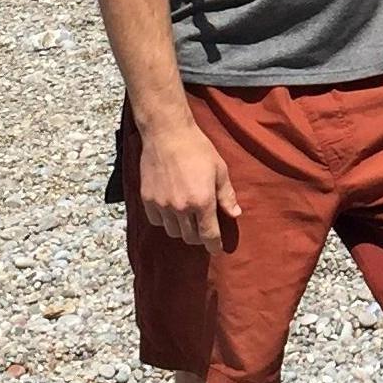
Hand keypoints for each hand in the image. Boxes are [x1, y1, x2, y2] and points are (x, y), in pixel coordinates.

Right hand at [138, 122, 239, 251]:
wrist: (167, 133)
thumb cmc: (197, 149)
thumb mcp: (219, 169)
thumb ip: (227, 195)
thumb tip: (235, 214)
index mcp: (202, 202)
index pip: (209, 235)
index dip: (214, 246)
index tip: (216, 249)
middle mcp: (181, 208)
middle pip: (190, 237)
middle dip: (199, 237)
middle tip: (203, 229)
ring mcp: (162, 205)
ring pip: (173, 231)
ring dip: (182, 229)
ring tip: (187, 218)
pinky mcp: (148, 199)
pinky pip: (156, 221)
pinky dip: (165, 220)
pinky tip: (170, 210)